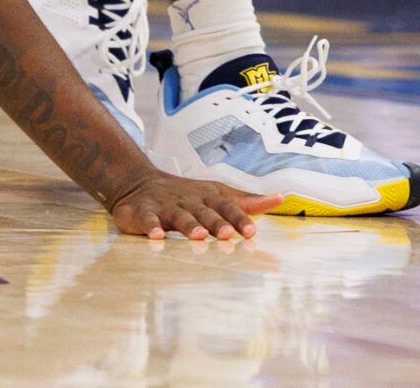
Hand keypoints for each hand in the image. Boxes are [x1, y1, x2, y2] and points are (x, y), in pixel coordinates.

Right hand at [104, 173, 279, 241]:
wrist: (140, 184)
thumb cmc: (187, 196)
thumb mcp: (216, 194)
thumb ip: (246, 201)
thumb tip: (280, 198)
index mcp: (208, 197)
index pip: (227, 207)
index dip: (239, 219)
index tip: (252, 232)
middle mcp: (189, 201)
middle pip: (205, 212)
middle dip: (216, 223)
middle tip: (227, 234)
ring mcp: (166, 206)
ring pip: (179, 216)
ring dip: (188, 225)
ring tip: (198, 236)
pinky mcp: (143, 213)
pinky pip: (147, 219)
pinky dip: (151, 226)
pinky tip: (156, 236)